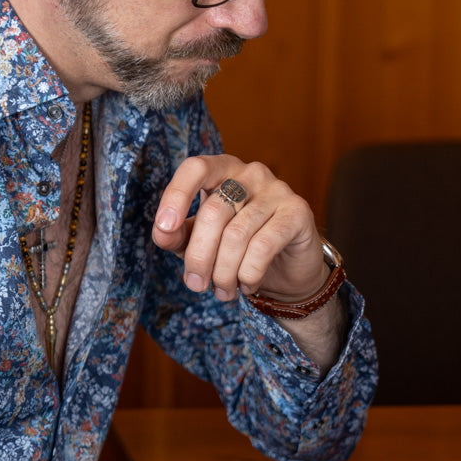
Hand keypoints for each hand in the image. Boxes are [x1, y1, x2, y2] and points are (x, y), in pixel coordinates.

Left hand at [153, 154, 324, 303]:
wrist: (288, 271)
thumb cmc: (238, 250)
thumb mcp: (199, 241)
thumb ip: (177, 234)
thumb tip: (163, 232)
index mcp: (222, 171)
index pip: (195, 169)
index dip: (176, 196)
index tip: (164, 228)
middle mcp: (250, 173)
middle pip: (213, 212)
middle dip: (199, 256)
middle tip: (196, 285)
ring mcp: (277, 190)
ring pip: (237, 234)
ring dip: (224, 272)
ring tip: (223, 291)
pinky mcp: (297, 212)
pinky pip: (263, 246)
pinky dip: (249, 273)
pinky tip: (248, 285)